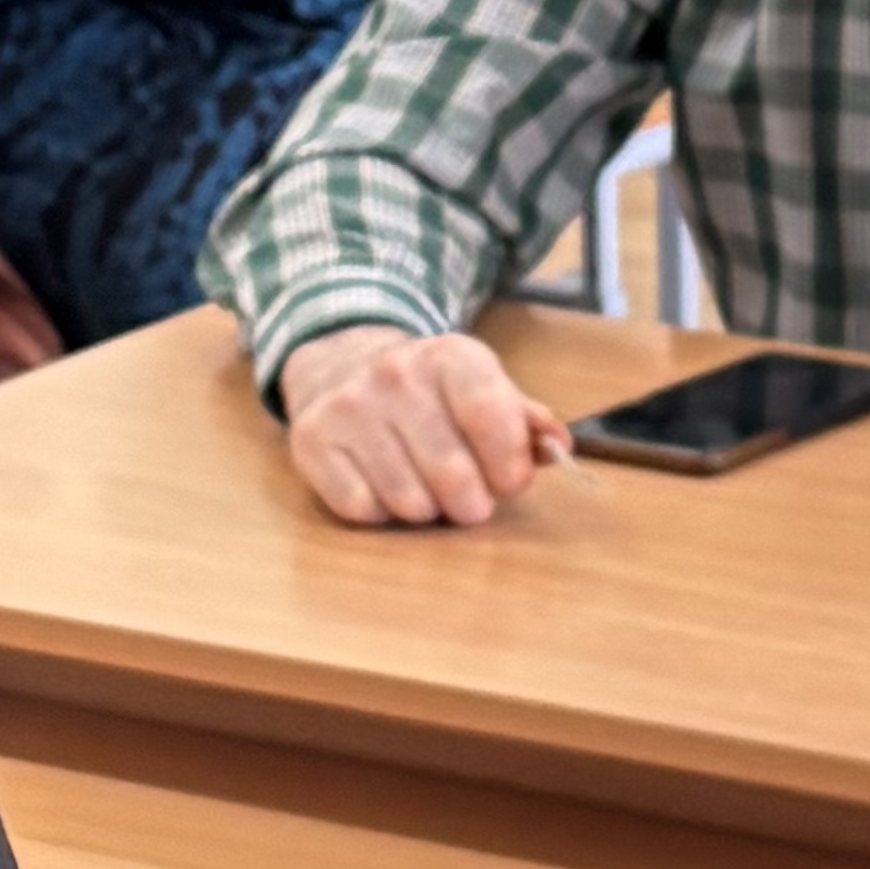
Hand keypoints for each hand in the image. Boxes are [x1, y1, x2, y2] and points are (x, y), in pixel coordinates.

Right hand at [281, 326, 571, 530]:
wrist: (339, 364)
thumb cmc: (429, 393)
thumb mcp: (481, 389)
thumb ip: (524, 420)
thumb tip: (557, 445)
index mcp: (450, 357)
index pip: (490, 415)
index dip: (508, 463)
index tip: (511, 482)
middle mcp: (395, 373)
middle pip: (452, 473)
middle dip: (470, 503)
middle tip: (469, 502)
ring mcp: (349, 407)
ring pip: (407, 500)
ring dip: (424, 509)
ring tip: (424, 488)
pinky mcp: (312, 440)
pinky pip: (361, 508)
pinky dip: (379, 512)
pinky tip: (381, 486)